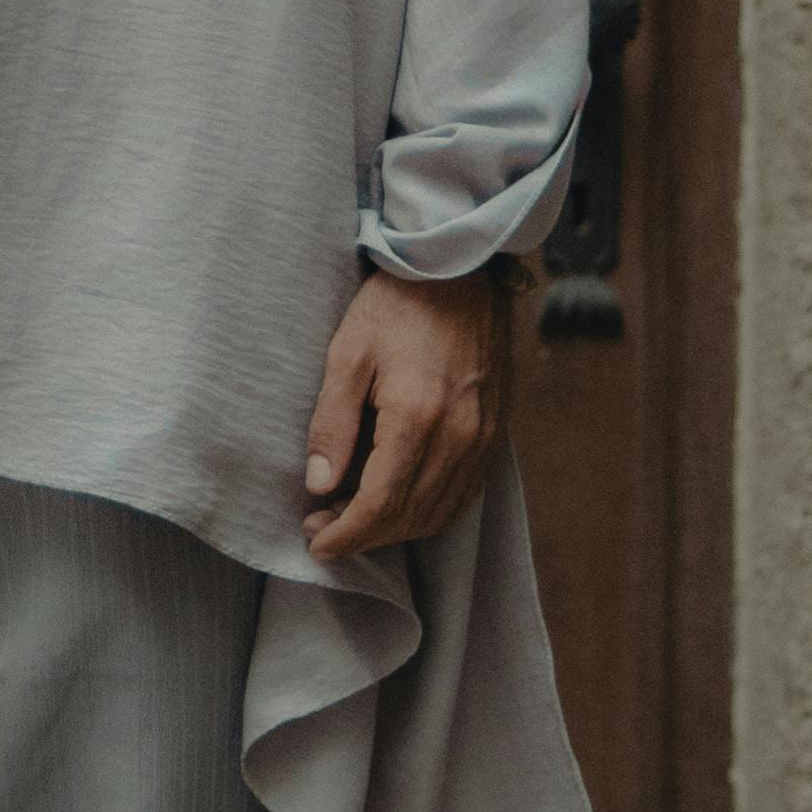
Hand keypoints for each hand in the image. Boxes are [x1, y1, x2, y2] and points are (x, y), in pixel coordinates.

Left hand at [302, 264, 514, 565]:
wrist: (462, 270)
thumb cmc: (398, 303)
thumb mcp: (347, 352)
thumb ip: (332, 423)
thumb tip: (319, 485)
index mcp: (418, 416)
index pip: (381, 504)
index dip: (346, 534)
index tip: (316, 541)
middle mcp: (459, 435)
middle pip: (410, 516)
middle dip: (363, 535)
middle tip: (322, 526)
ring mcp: (483, 436)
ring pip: (439, 512)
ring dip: (396, 528)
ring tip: (354, 516)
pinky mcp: (495, 431)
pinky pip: (464, 494)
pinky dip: (430, 511)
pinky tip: (400, 501)